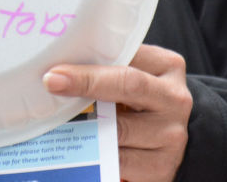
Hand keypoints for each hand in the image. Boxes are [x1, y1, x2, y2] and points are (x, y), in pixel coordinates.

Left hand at [43, 45, 190, 181]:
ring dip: (85, 125)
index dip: (90, 65)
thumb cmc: (137, 99)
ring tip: (56, 119)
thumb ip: (105, 66)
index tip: (56, 70)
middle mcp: (174, 99)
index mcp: (166, 66)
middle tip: (52, 84)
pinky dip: (96, 155)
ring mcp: (172, 135)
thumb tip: (58, 68)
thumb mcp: (130, 75)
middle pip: (126, 86)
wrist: (166, 137)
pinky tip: (78, 148)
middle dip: (86, 84)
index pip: (126, 59)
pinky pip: (120, 161)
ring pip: (119, 129)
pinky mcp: (162, 166)